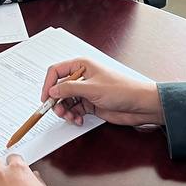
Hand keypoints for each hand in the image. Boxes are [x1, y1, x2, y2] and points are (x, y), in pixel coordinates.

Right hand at [41, 58, 163, 126]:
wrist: (140, 105)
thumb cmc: (123, 89)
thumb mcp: (92, 88)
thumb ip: (69, 88)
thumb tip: (52, 91)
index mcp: (82, 65)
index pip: (56, 71)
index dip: (48, 84)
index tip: (45, 98)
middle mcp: (82, 77)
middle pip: (59, 88)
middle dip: (57, 101)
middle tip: (59, 111)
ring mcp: (86, 91)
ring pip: (66, 101)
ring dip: (65, 110)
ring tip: (71, 117)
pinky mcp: (90, 103)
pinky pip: (75, 110)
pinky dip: (74, 116)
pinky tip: (78, 119)